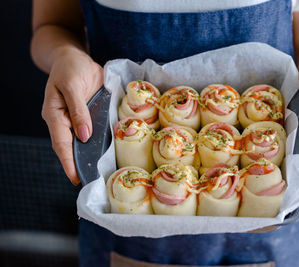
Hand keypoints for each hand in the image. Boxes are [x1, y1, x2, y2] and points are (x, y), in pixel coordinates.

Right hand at [41, 47, 102, 184]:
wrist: (74, 58)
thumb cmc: (70, 69)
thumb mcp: (72, 86)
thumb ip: (78, 110)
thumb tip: (84, 135)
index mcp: (55, 115)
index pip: (61, 143)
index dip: (68, 162)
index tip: (76, 178)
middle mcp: (65, 121)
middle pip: (71, 147)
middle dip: (78, 165)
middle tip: (91, 182)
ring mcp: (77, 119)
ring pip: (83, 142)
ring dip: (89, 157)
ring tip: (101, 173)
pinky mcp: (89, 115)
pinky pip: (93, 132)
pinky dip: (98, 143)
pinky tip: (107, 152)